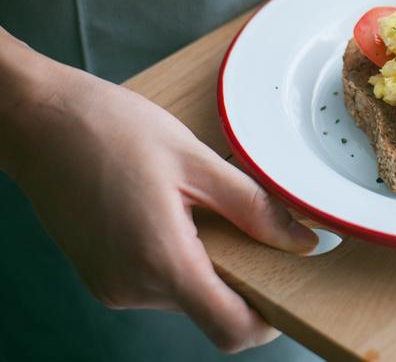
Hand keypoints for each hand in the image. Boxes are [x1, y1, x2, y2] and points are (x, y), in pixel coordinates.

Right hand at [1, 42, 317, 352]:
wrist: (39, 121)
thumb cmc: (110, 130)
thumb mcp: (197, 160)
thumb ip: (254, 208)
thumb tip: (301, 242)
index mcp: (161, 260)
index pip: (229, 328)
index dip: (268, 320)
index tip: (290, 290)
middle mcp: (132, 287)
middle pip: (211, 310)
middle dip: (241, 276)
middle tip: (251, 225)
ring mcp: (112, 286)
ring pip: (185, 294)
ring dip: (208, 262)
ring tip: (199, 205)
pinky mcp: (101, 276)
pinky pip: (157, 281)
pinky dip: (179, 257)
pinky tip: (173, 211)